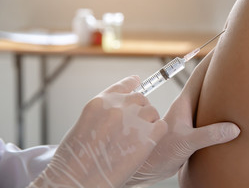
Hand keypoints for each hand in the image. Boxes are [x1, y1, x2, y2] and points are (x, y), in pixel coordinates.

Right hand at [28, 76, 167, 187]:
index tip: (138, 82)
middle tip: (136, 126)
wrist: (76, 179)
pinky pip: (161, 126)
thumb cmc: (75, 158)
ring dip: (149, 122)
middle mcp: (118, 107)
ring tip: (137, 139)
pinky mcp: (147, 137)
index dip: (132, 84)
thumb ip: (104, 113)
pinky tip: (147, 143)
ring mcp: (133, 120)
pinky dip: (157, 133)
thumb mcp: (84, 125)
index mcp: (100, 102)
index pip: (123, 86)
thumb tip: (119, 110)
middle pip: (140, 98)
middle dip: (140, 110)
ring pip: (152, 111)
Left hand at [125, 52, 239, 186]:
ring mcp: (188, 119)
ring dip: (218, 91)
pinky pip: (207, 115)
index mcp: (183, 104)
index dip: (210, 62)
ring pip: (205, 99)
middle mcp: (185, 108)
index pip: (199, 76)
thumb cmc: (159, 154)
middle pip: (204, 85)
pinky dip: (218, 110)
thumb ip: (209, 134)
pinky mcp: (190, 130)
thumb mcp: (186, 142)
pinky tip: (228, 115)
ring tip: (234, 85)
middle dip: (217, 73)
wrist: (148, 169)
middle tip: (234, 63)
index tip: (221, 48)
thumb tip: (234, 128)